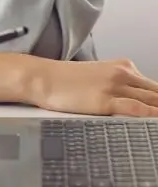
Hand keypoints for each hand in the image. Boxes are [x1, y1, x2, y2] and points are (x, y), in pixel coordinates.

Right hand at [31, 58, 157, 117]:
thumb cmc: (64, 81)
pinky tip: (155, 120)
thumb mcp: (97, 77)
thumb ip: (119, 85)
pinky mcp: (105, 101)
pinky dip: (152, 115)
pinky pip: (138, 109)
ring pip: (154, 100)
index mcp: (122, 66)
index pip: (156, 87)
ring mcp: (114, 87)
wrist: (41, 78)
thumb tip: (136, 101)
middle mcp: (122, 74)